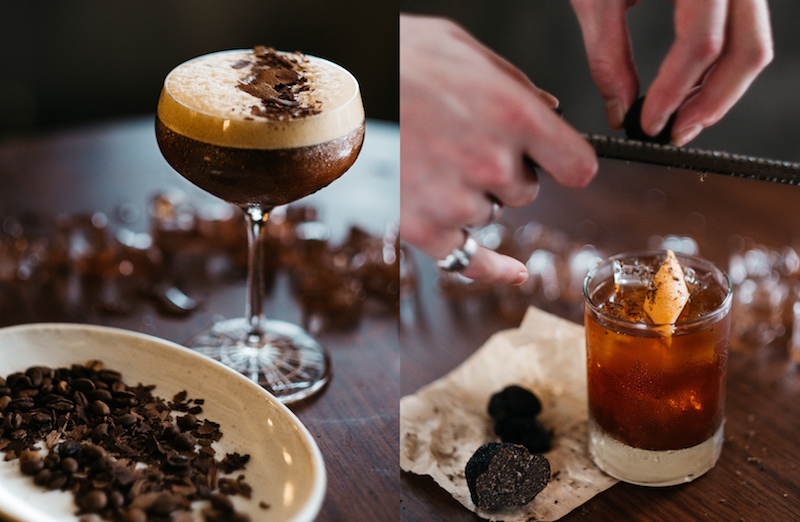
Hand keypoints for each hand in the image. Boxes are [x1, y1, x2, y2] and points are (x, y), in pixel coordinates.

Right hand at [400, 15, 596, 284]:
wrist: (333, 91)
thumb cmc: (396, 61)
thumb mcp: (464, 49)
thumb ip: (516, 85)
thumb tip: (550, 113)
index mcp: (513, 114)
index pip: (578, 165)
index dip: (569, 161)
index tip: (563, 163)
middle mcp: (492, 164)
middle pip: (527, 190)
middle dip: (507, 171)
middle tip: (465, 142)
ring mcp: (458, 201)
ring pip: (492, 213)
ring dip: (475, 197)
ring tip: (434, 161)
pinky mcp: (424, 229)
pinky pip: (470, 261)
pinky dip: (492, 268)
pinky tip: (513, 273)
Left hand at [571, 0, 772, 145]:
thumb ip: (608, 55)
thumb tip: (621, 108)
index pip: (700, 45)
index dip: (674, 94)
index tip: (648, 124)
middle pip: (748, 51)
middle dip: (712, 103)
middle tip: (675, 134)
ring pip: (753, 46)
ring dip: (720, 91)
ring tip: (680, 119)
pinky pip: (744, 33)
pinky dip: (719, 68)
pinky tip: (689, 89)